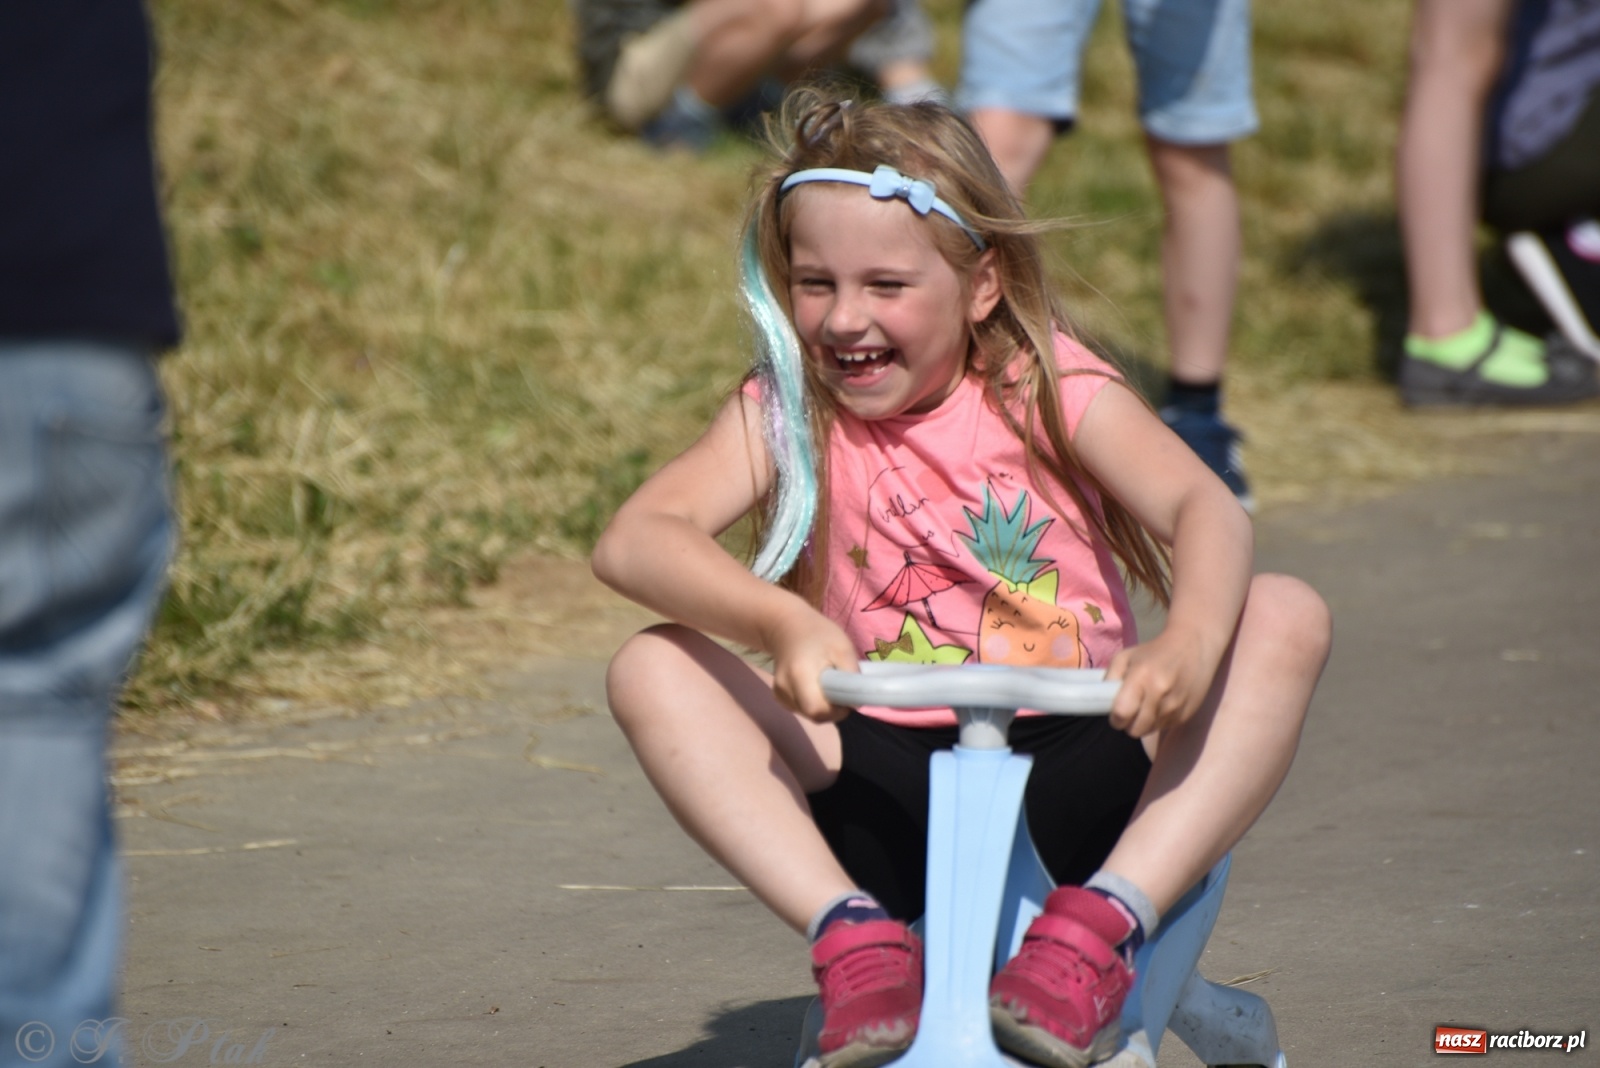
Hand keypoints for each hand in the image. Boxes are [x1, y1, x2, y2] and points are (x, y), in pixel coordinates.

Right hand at [759, 605, 859, 722]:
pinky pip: (801, 710)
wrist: (787, 627)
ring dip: (823, 706)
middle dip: (831, 709)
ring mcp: (779, 694)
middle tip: (840, 690)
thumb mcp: (843, 647)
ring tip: (828, 684)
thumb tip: (855, 701)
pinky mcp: (779, 697)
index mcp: (799, 674)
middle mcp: (784, 687)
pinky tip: (816, 687)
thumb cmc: (818, 634)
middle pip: (813, 715)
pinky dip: (813, 703)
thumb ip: (851, 674)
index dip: (836, 711)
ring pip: (807, 714)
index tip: (846, 698)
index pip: (818, 710)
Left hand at [1104, 628, 1220, 737]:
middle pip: (1135, 730)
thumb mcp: (1126, 656)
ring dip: (1144, 722)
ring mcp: (1175, 706)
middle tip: (1131, 710)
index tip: (1116, 712)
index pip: (1122, 714)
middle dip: (1129, 723)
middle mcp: (1160, 694)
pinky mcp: (1187, 714)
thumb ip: (1110, 678)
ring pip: (1150, 731)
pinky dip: (1159, 720)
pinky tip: (1162, 704)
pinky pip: (1164, 727)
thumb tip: (1104, 703)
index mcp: (1142, 677)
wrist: (1194, 646)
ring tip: (1147, 704)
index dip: (1115, 718)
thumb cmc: (1155, 651)